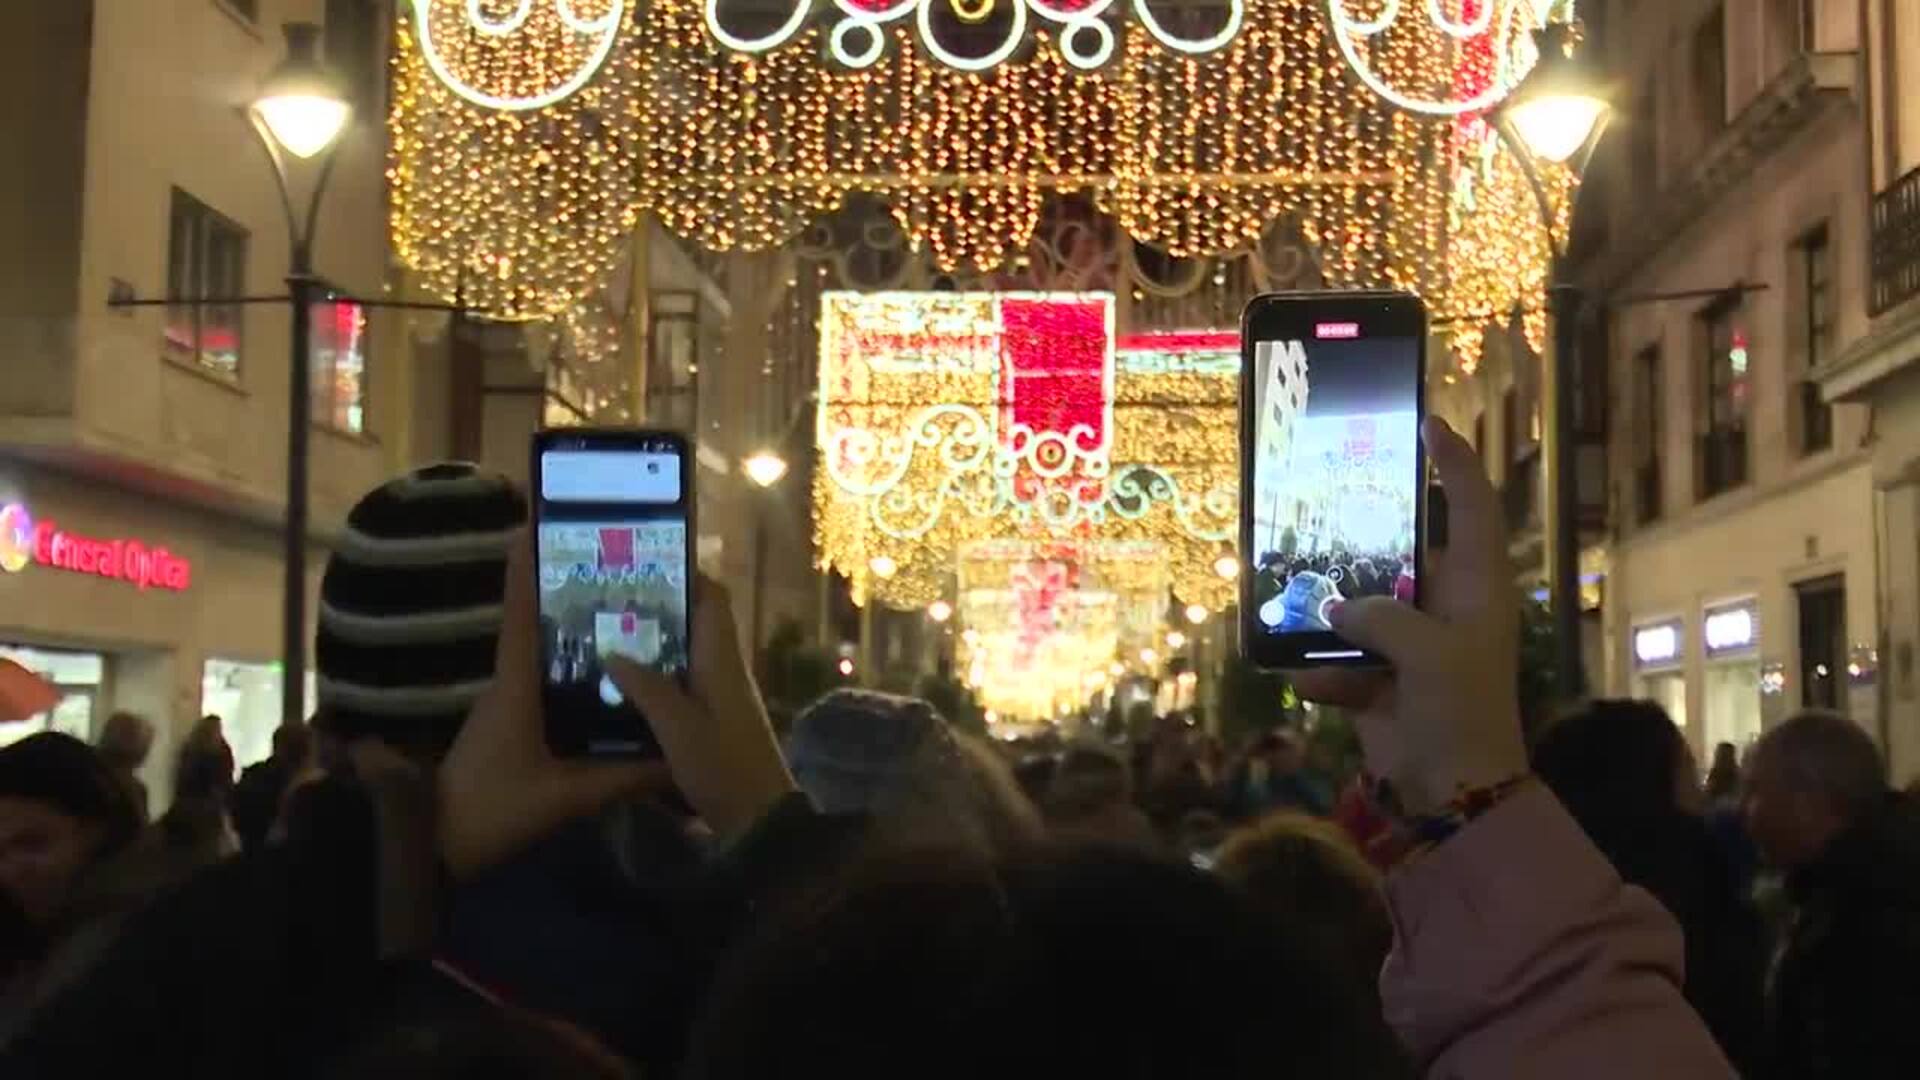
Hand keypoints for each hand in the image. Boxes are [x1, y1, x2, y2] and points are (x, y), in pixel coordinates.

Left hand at [437, 532, 666, 877]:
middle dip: (573, 601)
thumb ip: (621, 779)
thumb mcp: (563, 797)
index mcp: (515, 687)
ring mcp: (504, 710)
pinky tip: (607, 686)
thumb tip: (678, 761)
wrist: (431, 849)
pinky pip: (544, 691)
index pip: (522, 616)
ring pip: (544, 662)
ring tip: (628, 622)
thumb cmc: (493, 809)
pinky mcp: (506, 733)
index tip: (538, 527)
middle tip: (621, 577)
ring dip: (576, 640)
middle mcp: (507, 687)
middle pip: (539, 631)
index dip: (527, 571)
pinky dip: (572, 677)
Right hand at [609, 576, 796, 839]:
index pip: (712, 599)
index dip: (684, 575)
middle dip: (656, 608)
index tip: (643, 564)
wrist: (759, 819)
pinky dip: (656, 677)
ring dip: (652, 644)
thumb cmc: (723, 766)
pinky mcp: (715, 721)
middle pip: (694, 623)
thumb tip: (613, 648)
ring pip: (686, 654)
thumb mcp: (677, 727)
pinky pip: (684, 684)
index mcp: (722, 659)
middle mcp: (725, 669)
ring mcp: (722, 696)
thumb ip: (646, 686)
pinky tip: (622, 686)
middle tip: (607, 600)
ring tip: (604, 635)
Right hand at [1288, 417, 1526, 816]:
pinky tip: (1312, 684)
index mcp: (1477, 590)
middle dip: (1364, 539)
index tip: (1427, 425)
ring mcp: (1410, 645)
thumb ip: (1383, 615)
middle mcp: (1445, 608)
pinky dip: (1323, 675)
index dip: (1455, 465)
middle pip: (1404, 553)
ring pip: (1361, 607)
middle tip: (1324, 503)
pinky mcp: (1379, 681)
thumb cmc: (1460, 714)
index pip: (1474, 509)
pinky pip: (1339, 661)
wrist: (1450, 797)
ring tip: (1292, 596)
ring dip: (1329, 612)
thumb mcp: (1429, 655)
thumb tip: (1341, 606)